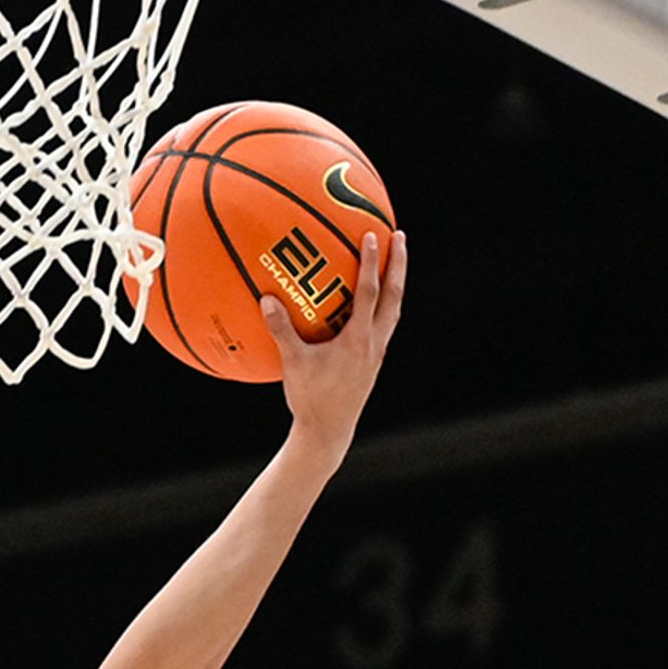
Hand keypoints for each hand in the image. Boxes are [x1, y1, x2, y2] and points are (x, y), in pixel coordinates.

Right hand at [263, 228, 403, 452]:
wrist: (329, 433)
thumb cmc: (311, 400)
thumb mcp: (293, 364)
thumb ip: (282, 330)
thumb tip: (267, 299)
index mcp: (358, 340)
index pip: (369, 292)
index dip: (372, 262)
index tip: (374, 235)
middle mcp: (374, 343)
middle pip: (394, 295)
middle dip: (398, 264)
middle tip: (400, 235)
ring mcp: (376, 352)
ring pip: (393, 309)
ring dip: (396, 282)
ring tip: (395, 260)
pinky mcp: (373, 360)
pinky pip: (383, 323)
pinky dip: (382, 304)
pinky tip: (373, 298)